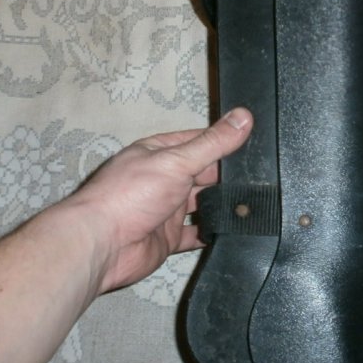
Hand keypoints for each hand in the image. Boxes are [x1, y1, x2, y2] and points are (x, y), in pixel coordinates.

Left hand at [58, 108, 252, 293]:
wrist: (101, 246)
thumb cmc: (130, 195)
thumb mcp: (177, 160)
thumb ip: (213, 143)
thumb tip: (244, 117)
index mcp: (158, 153)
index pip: (198, 141)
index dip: (224, 141)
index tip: (255, 142)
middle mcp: (162, 179)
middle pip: (202, 173)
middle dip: (226, 175)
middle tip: (261, 177)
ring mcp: (165, 210)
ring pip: (202, 203)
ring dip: (221, 203)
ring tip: (254, 202)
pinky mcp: (168, 239)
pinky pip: (196, 233)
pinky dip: (212, 231)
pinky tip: (233, 229)